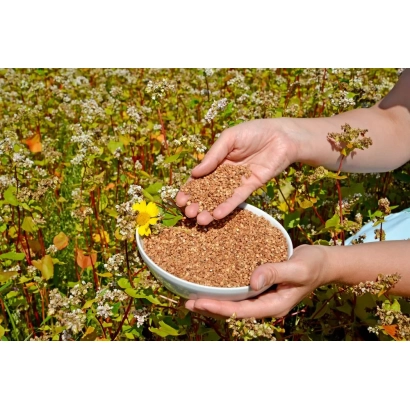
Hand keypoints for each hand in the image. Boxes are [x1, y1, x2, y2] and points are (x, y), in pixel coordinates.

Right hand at [175, 119, 298, 224]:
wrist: (282, 135)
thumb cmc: (254, 131)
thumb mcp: (229, 139)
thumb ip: (213, 156)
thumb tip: (194, 173)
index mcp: (217, 160)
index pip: (199, 177)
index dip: (189, 189)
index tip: (179, 200)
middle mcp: (225, 173)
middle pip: (208, 191)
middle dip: (197, 203)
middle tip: (188, 213)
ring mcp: (238, 181)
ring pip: (221, 197)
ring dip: (210, 209)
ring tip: (200, 220)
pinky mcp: (251, 186)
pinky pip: (238, 198)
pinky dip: (228, 207)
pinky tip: (217, 215)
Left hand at [185, 245, 328, 318]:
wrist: (323, 262)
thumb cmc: (313, 264)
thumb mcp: (298, 268)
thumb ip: (275, 272)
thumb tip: (252, 281)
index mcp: (274, 305)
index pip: (242, 311)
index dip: (219, 308)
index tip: (199, 303)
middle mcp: (266, 303)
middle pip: (234, 310)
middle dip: (211, 307)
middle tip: (187, 302)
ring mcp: (264, 296)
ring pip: (235, 303)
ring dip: (215, 300)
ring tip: (193, 295)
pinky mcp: (262, 287)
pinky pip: (241, 291)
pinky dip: (225, 288)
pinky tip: (212, 281)